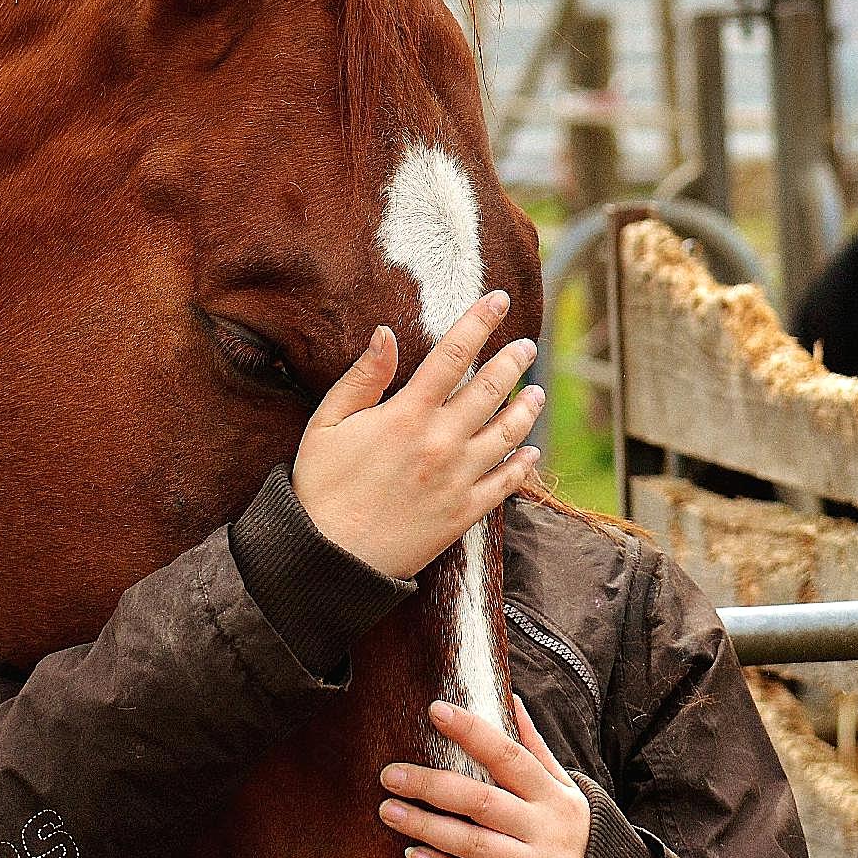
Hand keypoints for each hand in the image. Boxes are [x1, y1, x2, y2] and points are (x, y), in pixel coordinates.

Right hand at [292, 293, 542, 579]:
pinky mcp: (464, 512)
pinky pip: (506, 483)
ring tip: (536, 392)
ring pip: (508, 434)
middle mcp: (440, 442)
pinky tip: (532, 453)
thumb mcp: (328, 423)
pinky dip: (524, 465)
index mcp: (407, 415)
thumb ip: (363, 378)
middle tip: (525, 347)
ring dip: (526, 409)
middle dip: (513, 361)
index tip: (499, 299)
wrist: (329, 558)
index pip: (453, 355)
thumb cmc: (321, 487)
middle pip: (490, 389)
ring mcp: (457, 478)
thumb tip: (386, 333)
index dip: (479, 322)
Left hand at [377, 696, 590, 857]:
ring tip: (389, 811)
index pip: (509, 756)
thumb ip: (533, 748)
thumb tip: (511, 697)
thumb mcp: (564, 788)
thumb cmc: (571, 832)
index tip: (436, 710)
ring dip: (426, 827)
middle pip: (483, 802)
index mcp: (553, 795)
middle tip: (391, 775)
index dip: (473, 732)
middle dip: (432, 786)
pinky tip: (413, 854)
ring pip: (474, 845)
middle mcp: (546, 830)